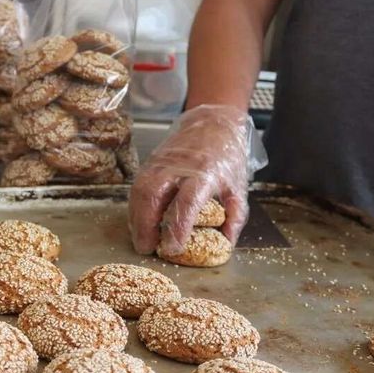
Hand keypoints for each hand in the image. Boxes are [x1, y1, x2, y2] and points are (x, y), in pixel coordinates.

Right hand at [128, 104, 264, 254]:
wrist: (214, 123)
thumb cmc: (227, 157)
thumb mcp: (239, 187)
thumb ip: (235, 217)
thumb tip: (226, 244)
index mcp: (205, 173)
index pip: (186, 202)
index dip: (177, 227)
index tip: (172, 247)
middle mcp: (179, 166)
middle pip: (153, 195)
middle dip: (146, 225)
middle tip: (146, 248)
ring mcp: (162, 162)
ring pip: (140, 190)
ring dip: (136, 218)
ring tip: (140, 239)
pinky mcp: (152, 161)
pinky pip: (137, 185)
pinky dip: (135, 207)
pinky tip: (138, 222)